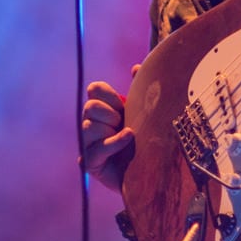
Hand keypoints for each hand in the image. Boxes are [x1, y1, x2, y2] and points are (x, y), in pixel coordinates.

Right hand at [80, 76, 136, 193]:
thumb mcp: (144, 112)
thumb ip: (140, 90)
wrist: (153, 174)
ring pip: (90, 126)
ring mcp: (88, 144)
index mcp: (102, 110)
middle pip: (90, 106)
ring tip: (128, 137)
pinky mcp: (90, 162)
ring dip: (112, 129)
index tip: (123, 105)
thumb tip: (136, 67)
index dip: (109, 94)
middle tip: (124, 123)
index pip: (94, 90)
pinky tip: (129, 139)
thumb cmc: (147, 141)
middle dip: (111, 113)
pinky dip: (116, 142)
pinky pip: (98, 147)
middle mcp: (91, 125)